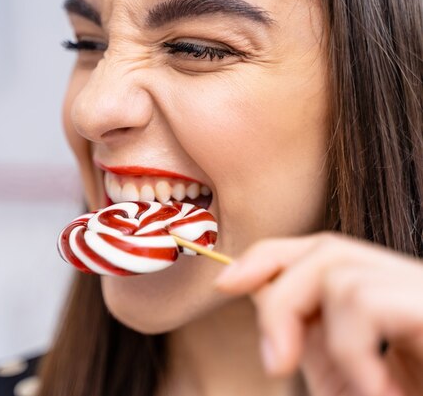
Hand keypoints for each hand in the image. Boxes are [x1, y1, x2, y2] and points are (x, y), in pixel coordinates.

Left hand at [215, 233, 422, 395]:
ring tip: (362, 390)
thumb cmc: (405, 390)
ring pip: (339, 274)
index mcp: (394, 298)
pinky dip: (352, 351)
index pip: (326, 251)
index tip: (225, 284)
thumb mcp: (355, 379)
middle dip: (280, 297)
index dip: (270, 257)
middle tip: (276, 364)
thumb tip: (266, 302)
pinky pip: (364, 302)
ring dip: (327, 340)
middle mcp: (415, 287)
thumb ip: (318, 343)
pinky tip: (383, 390)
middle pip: (328, 249)